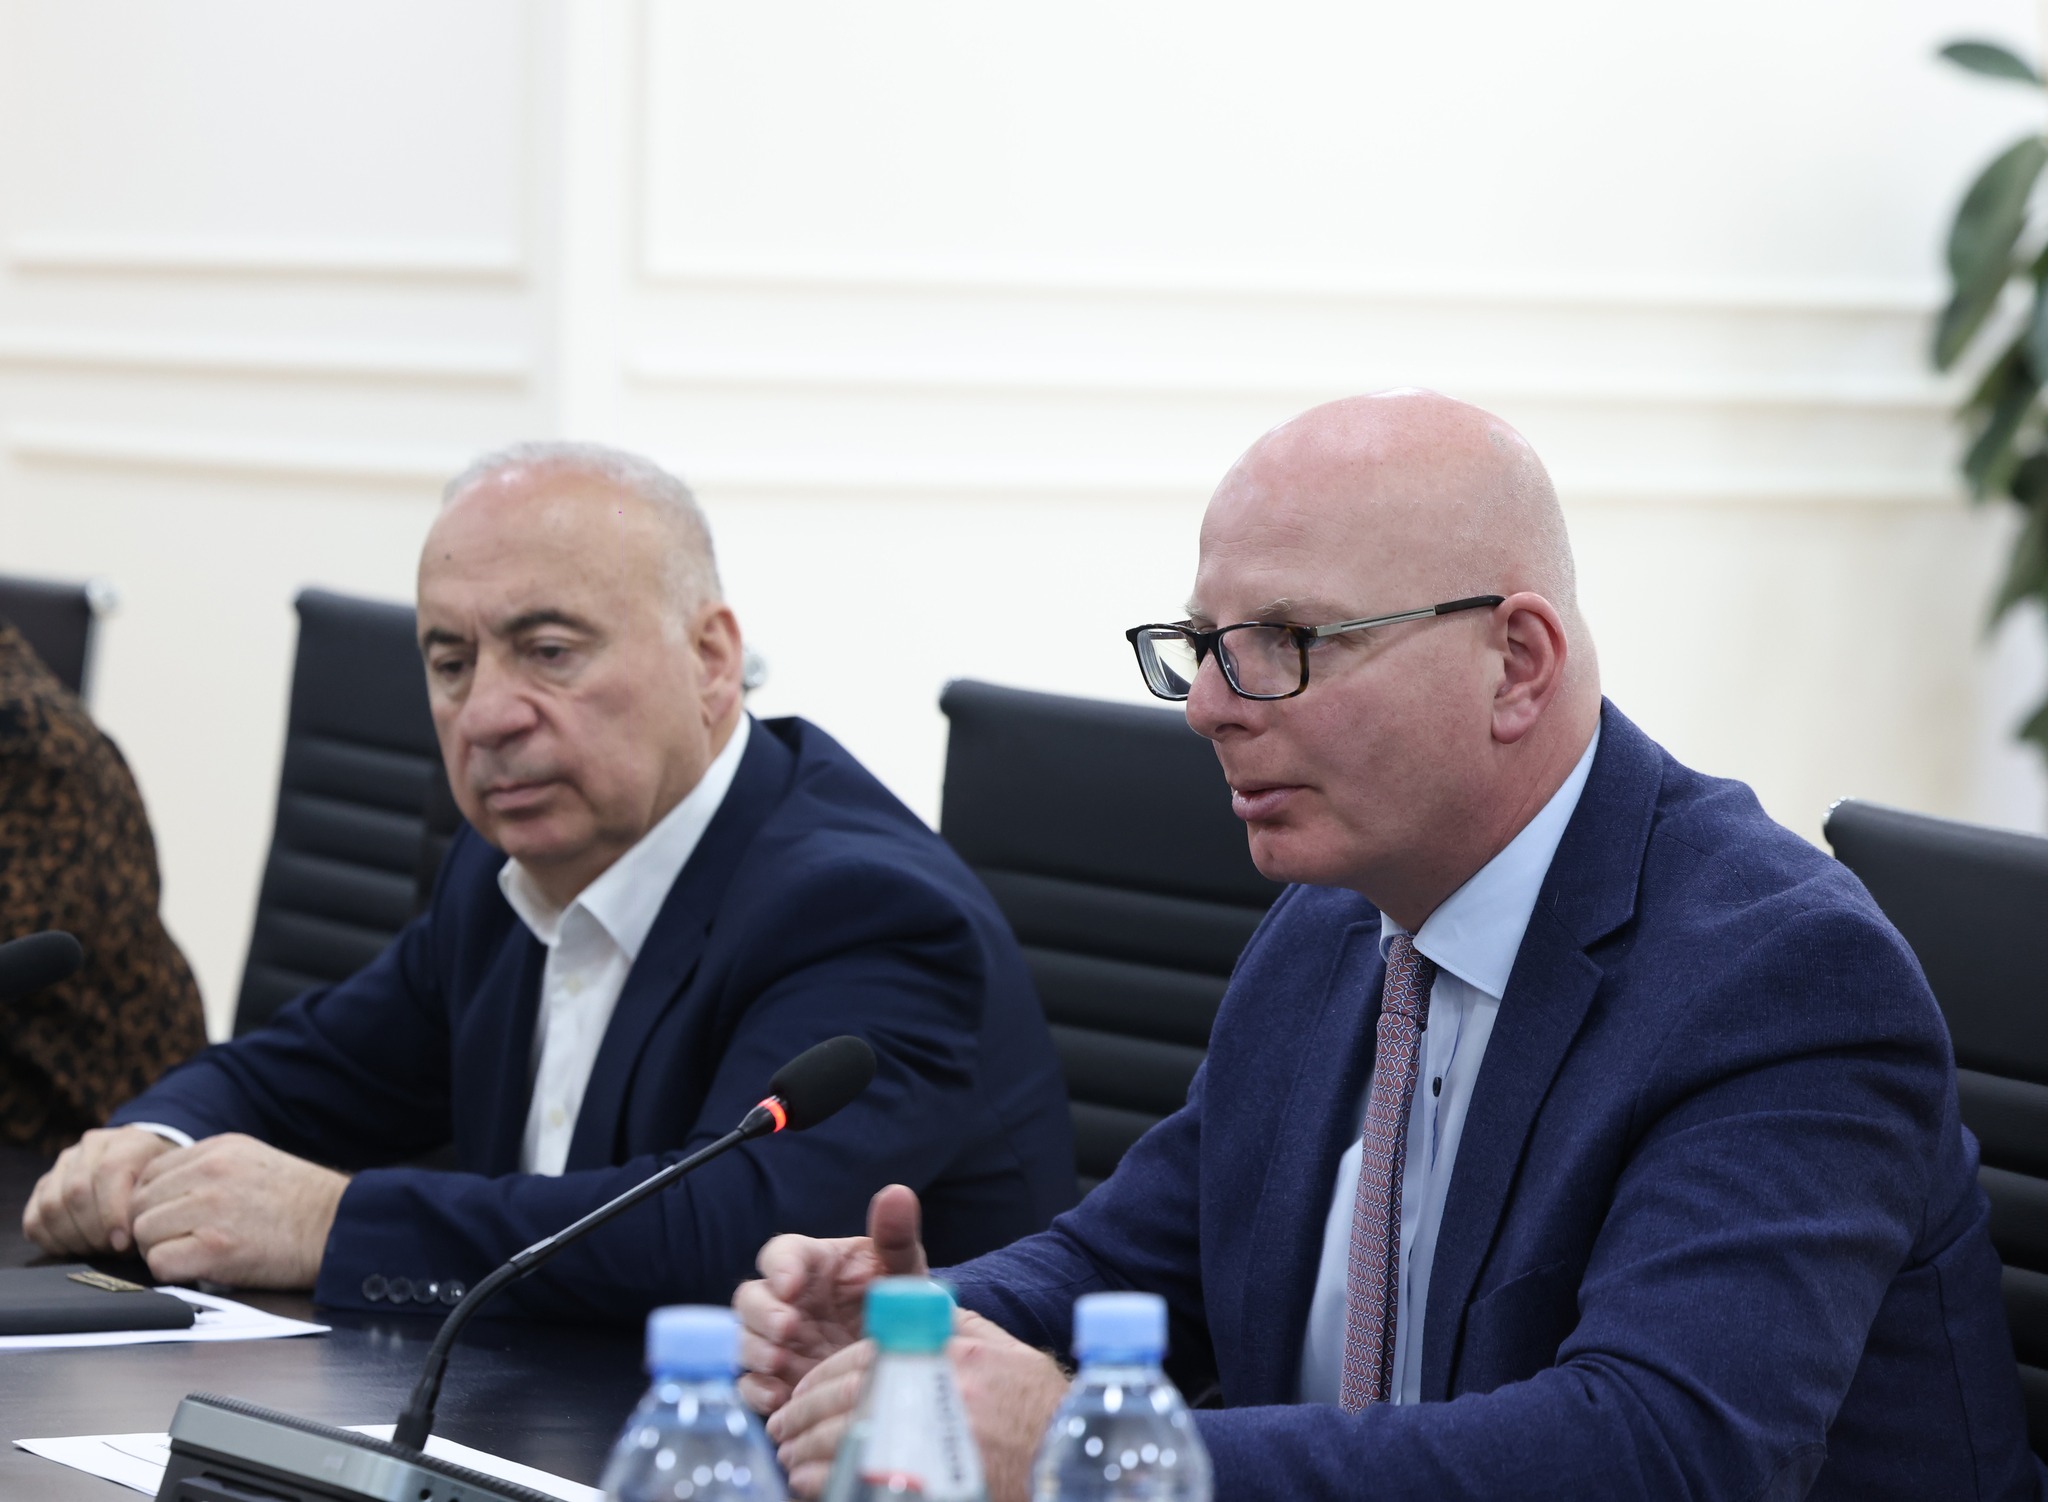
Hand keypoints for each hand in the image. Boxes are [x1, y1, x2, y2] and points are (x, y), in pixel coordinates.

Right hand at [23, 1126, 176, 1255]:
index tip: (123, 1243)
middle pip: (77, 1191)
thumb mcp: (169, 1187)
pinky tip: (74, 1249)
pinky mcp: (44, 1186)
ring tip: (97, 1250)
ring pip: (52, 1206)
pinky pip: (35, 1219)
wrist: (146, 1169)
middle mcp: (92, 1146)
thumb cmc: (161, 1185)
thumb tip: (127, 1242)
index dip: (113, 1212)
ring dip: (73, 1238)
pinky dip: (51, 1241)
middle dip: (94, 1231)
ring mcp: (64, 1164)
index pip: (110, 1171)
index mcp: (128, 1141)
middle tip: (111, 1250)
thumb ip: (153, 1205)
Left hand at [126, 1134, 348, 1288]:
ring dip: (161, 1250)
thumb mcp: (254, 1163)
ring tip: (196, 1254)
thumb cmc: (302, 1205)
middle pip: (139, 1204)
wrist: (340, 1228)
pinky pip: (160, 1262)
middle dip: (154, 1228)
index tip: (174, 1220)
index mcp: (219, 1148)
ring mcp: (211, 1208)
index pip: (150, 1173)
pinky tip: (202, 1267)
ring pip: (143, 1233)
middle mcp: (210, 1171)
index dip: (156, 1202)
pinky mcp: (215, 1247)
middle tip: (183, 1242)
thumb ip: (209, 1170)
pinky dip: (174, 1271)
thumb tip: (166, 1196)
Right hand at [736, 1184, 927, 1415]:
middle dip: (762, 1313)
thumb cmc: (899, 1301)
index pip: (780, 1254)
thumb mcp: (903, 1270)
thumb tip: (897, 1194)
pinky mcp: (778, 1379)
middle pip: (750, 1298)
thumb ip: (896, 1236)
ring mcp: (779, 1341)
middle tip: (789, 1327)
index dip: (779, 1267)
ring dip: (755, 1349)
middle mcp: (787, 1301)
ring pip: (743, 1339)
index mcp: (812, 1265)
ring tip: (782, 1361)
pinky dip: (757, 1391)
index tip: (791, 1283)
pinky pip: (749, 1383)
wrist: (907, 1353)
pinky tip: (780, 1398)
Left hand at [767, 1309, 1066, 1501]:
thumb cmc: (1034, 1399)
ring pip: (845, 1445)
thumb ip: (946, 1321)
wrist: (1065, 1452)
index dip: (818, 1380)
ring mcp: (932, 1442)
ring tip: (792, 1462)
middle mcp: (935, 1392)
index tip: (798, 1395)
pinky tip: (814, 1486)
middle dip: (802, 1417)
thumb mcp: (996, 1343)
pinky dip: (829, 1486)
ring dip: (807, 1454)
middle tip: (782, 1431)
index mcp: (943, 1353)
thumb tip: (905, 1302)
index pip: (857, 1360)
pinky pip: (862, 1485)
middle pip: (844, 1402)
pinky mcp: (928, 1482)